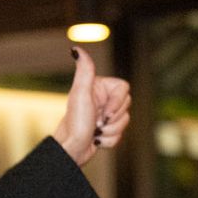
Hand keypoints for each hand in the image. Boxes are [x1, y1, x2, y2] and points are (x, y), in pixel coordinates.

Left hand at [53, 48, 132, 165]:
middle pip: (127, 106)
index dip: (118, 102)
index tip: (105, 112)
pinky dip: (109, 141)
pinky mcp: (106, 129)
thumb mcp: (80, 94)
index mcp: (99, 87)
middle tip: (97, 122)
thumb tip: (76, 48)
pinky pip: (120, 135)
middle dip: (113, 119)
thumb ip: (84, 70)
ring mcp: (105, 115)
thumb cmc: (75, 123)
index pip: (125, 88)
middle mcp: (103, 99)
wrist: (71, 150)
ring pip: (125, 122)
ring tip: (96, 132)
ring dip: (111, 131)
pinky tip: (97, 140)